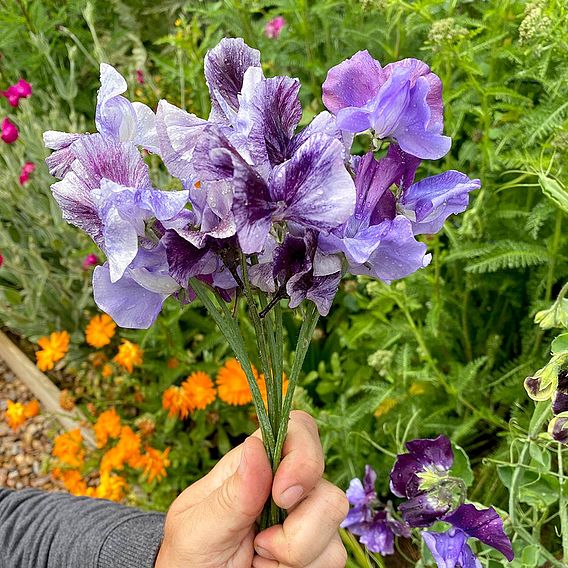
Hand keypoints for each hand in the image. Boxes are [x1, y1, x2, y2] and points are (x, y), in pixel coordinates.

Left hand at [154, 410, 348, 567]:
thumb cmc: (190, 557)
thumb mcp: (197, 529)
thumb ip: (231, 495)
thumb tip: (256, 447)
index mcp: (255, 465)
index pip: (298, 429)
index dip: (303, 452)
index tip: (281, 495)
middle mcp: (286, 486)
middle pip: (326, 484)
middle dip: (300, 525)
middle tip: (260, 544)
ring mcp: (305, 518)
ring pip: (334, 522)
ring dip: (296, 553)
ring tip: (258, 560)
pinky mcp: (316, 551)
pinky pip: (334, 556)